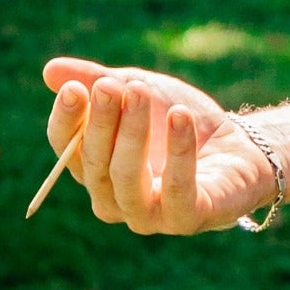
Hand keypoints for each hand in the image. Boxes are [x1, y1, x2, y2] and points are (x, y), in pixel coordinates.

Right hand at [41, 55, 276, 234]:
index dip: (66, 121)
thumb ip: (99, 80)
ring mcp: (149, 215)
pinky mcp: (187, 218)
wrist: (239, 144)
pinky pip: (176, 189)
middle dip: (101, 122)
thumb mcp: (140, 90)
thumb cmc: (179, 121)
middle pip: (96, 165)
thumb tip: (50, 71)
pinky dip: (178, 152)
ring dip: (132, 134)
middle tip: (109, 85)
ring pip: (127, 181)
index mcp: (96, 169)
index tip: (73, 89)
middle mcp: (114, 200)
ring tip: (139, 91)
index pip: (67, 151)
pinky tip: (179, 116)